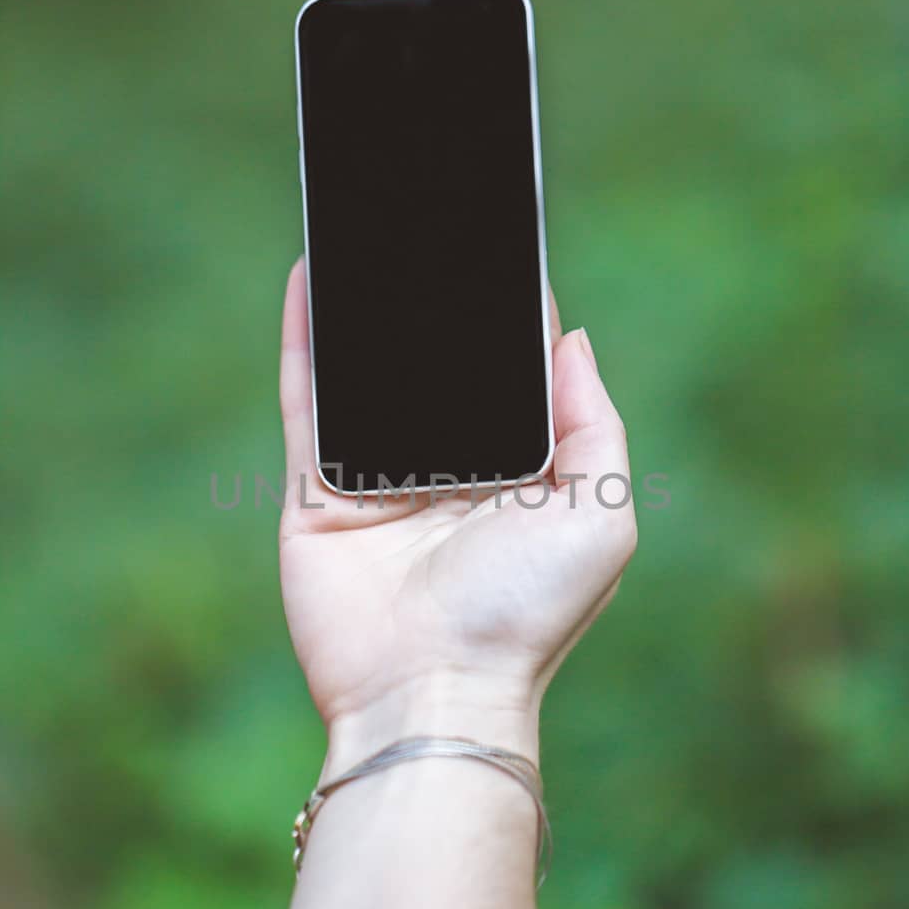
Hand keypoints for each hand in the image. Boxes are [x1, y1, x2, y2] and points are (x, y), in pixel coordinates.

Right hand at [278, 259, 635, 774]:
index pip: (511, 373)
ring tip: (373, 226)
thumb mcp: (599, 517)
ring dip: (371, 306)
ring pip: (371, 375)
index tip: (503, 236)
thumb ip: (593, 424)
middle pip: (437, 366)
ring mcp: (380, 482)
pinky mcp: (318, 497)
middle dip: (435, 299)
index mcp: (519, 477)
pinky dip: (308, 339)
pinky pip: (309, 403)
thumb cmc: (524, 614)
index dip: (509, 309)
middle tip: (430, 215)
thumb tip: (573, 336)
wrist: (431, 692)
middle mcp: (449, 473)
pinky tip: (315, 274)